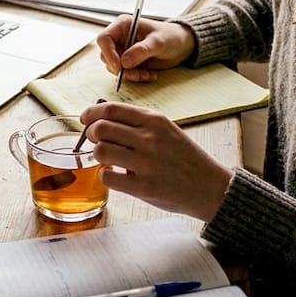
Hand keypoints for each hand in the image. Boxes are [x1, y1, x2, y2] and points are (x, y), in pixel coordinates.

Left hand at [79, 102, 231, 219]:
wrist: (210, 187)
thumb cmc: (185, 158)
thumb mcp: (167, 130)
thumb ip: (139, 123)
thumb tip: (102, 117)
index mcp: (155, 120)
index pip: (111, 109)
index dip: (92, 113)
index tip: (85, 119)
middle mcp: (150, 138)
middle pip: (101, 128)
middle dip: (91, 134)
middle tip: (94, 140)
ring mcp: (147, 163)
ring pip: (101, 151)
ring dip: (98, 155)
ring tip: (107, 159)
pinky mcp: (144, 187)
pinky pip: (108, 177)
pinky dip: (106, 176)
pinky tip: (116, 175)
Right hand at [96, 17, 194, 82]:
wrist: (182, 45)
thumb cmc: (171, 36)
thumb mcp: (157, 42)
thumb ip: (141, 51)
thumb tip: (124, 62)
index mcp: (123, 25)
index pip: (104, 38)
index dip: (108, 53)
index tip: (118, 66)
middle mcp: (121, 37)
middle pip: (106, 55)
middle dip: (120, 68)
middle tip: (136, 73)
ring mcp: (124, 50)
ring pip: (115, 67)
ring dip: (130, 74)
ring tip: (146, 74)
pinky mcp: (130, 62)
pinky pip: (125, 73)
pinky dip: (136, 77)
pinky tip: (150, 74)